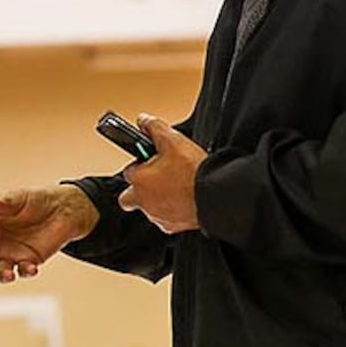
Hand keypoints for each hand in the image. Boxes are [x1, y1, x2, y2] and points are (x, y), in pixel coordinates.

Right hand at [0, 185, 98, 282]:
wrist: (63, 210)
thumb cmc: (36, 200)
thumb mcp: (18, 198)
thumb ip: (1, 203)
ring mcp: (12, 254)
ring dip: (0, 276)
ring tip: (9, 274)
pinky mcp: (29, 261)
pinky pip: (22, 272)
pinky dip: (25, 272)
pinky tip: (32, 267)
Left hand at [118, 114, 206, 233]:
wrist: (216, 196)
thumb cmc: (194, 172)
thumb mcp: (173, 140)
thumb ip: (154, 128)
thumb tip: (144, 120)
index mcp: (139, 181)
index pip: (129, 170)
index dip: (141, 163)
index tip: (151, 159)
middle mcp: (144, 201)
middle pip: (129, 196)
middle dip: (139, 188)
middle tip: (156, 178)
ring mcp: (157, 216)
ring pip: (149, 208)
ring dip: (157, 198)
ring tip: (176, 186)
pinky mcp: (172, 226)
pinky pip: (166, 218)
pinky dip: (172, 210)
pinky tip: (185, 199)